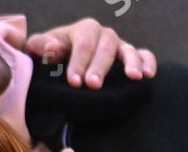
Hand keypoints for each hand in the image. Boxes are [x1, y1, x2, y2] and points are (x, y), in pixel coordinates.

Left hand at [17, 19, 157, 87]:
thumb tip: (52, 48)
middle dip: (100, 66)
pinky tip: (148, 76)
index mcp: (82, 30)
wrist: (65, 68)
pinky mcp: (132, 59)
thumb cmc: (53, 60)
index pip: (83, 43)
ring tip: (133, 77)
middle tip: (93, 85)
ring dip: (131, 62)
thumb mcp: (40, 52)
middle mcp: (103, 35)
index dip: (79, 61)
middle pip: (106, 46)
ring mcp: (120, 46)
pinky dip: (148, 62)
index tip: (74, 82)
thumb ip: (39, 47)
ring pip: (127, 49)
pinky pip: (144, 55)